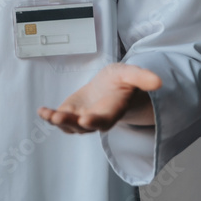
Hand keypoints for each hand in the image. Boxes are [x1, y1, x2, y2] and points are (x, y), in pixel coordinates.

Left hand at [38, 63, 161, 133]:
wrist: (110, 87)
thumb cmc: (121, 81)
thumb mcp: (131, 74)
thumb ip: (142, 77)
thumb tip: (159, 81)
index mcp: (112, 110)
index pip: (105, 120)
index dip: (96, 121)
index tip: (86, 119)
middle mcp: (96, 119)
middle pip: (83, 126)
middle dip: (72, 123)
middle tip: (60, 117)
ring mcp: (81, 118)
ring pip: (69, 125)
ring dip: (57, 121)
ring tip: (48, 114)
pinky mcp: (70, 114)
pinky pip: (59, 119)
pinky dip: (49, 116)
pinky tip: (41, 111)